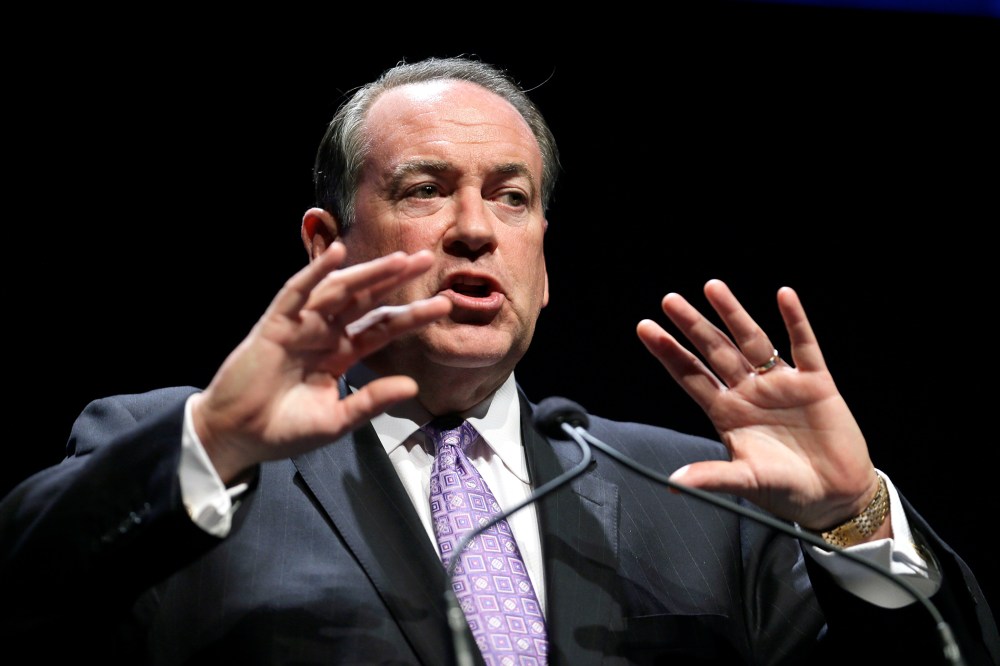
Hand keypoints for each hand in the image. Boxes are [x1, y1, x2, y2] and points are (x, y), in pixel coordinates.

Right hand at [190, 242, 451, 483]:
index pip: (383, 328)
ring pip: (339, 290)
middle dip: (395, 279)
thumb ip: (371, 401)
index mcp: (341, 354)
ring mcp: (301, 326)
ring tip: (399, 259)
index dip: (412, 316)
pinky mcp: (275, 325)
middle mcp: (325, 333)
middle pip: (367, 299)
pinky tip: (336, 254)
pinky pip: (297, 293)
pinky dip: (315, 272)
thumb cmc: (285, 430)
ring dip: (367, 272)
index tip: (444, 305)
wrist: (238, 437)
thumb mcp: (337, 421)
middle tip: (427, 259)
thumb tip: (413, 386)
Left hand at [636, 279, 882, 532]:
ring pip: (752, 340)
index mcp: (726, 412)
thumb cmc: (786, 491)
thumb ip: (713, 477)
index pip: (690, 375)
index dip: (669, 352)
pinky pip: (804, 345)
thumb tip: (674, 482)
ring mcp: (780, 384)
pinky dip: (795, 320)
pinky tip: (784, 295)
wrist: (836, 497)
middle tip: (669, 300)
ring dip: (733, 314)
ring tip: (713, 287)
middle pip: (714, 350)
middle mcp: (748, 391)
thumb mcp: (747, 482)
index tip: (645, 328)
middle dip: (692, 325)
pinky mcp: (816, 383)